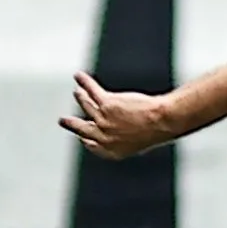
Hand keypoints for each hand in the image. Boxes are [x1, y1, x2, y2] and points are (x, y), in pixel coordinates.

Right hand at [60, 72, 180, 159]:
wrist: (163, 121)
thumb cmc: (158, 131)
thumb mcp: (140, 142)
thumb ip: (127, 140)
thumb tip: (126, 133)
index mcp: (113, 151)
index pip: (93, 146)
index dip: (86, 141)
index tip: (82, 138)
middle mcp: (104, 137)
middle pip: (82, 128)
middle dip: (71, 125)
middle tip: (63, 121)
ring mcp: (104, 119)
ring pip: (87, 105)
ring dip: (81, 97)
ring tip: (78, 92)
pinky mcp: (107, 103)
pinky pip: (91, 90)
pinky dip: (84, 82)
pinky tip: (79, 76)